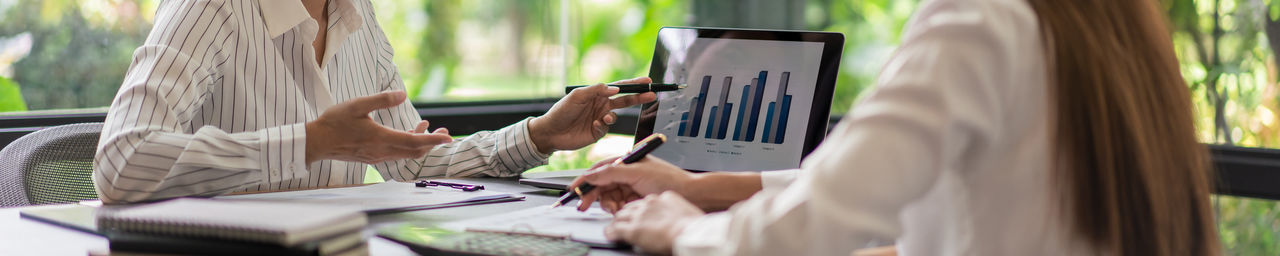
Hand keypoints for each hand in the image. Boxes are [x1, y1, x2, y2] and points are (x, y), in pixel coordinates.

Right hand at [306, 91, 453, 163]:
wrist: (316, 142)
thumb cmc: (334, 122)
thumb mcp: (358, 105)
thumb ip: (382, 100)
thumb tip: (403, 95)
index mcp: (381, 138)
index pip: (415, 142)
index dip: (434, 140)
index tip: (448, 138)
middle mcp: (382, 151)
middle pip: (415, 151)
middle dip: (432, 142)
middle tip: (444, 132)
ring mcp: (377, 156)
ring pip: (406, 153)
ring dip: (420, 143)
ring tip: (427, 127)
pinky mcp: (372, 157)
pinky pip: (396, 153)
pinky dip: (407, 144)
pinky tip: (406, 132)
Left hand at [528, 77, 657, 153]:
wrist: (551, 132)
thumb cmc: (561, 111)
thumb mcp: (577, 96)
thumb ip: (596, 90)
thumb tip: (615, 88)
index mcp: (597, 94)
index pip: (619, 87)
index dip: (633, 84)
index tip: (647, 81)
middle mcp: (601, 105)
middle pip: (624, 100)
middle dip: (638, 97)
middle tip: (651, 94)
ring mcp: (600, 119)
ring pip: (615, 116)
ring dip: (612, 117)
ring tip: (603, 118)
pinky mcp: (598, 132)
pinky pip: (606, 128)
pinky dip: (602, 126)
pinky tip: (593, 125)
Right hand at [569, 156, 692, 212]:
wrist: (691, 194)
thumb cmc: (669, 180)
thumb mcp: (637, 173)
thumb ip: (612, 172)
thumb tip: (591, 174)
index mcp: (627, 160)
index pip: (600, 169)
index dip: (585, 179)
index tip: (573, 189)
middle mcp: (628, 171)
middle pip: (601, 183)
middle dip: (593, 195)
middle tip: (583, 206)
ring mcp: (631, 185)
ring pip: (608, 195)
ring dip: (607, 204)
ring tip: (614, 209)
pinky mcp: (635, 198)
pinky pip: (618, 204)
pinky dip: (616, 208)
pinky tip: (621, 211)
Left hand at [606, 191, 703, 253]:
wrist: (691, 233)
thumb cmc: (694, 226)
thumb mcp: (685, 212)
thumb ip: (675, 211)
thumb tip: (674, 219)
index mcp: (663, 197)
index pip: (645, 201)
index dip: (639, 208)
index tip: (640, 213)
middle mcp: (649, 203)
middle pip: (630, 206)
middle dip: (625, 213)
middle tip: (623, 220)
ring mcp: (640, 215)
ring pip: (620, 215)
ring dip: (617, 221)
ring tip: (615, 227)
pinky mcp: (633, 229)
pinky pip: (615, 229)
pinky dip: (611, 232)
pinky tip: (610, 234)